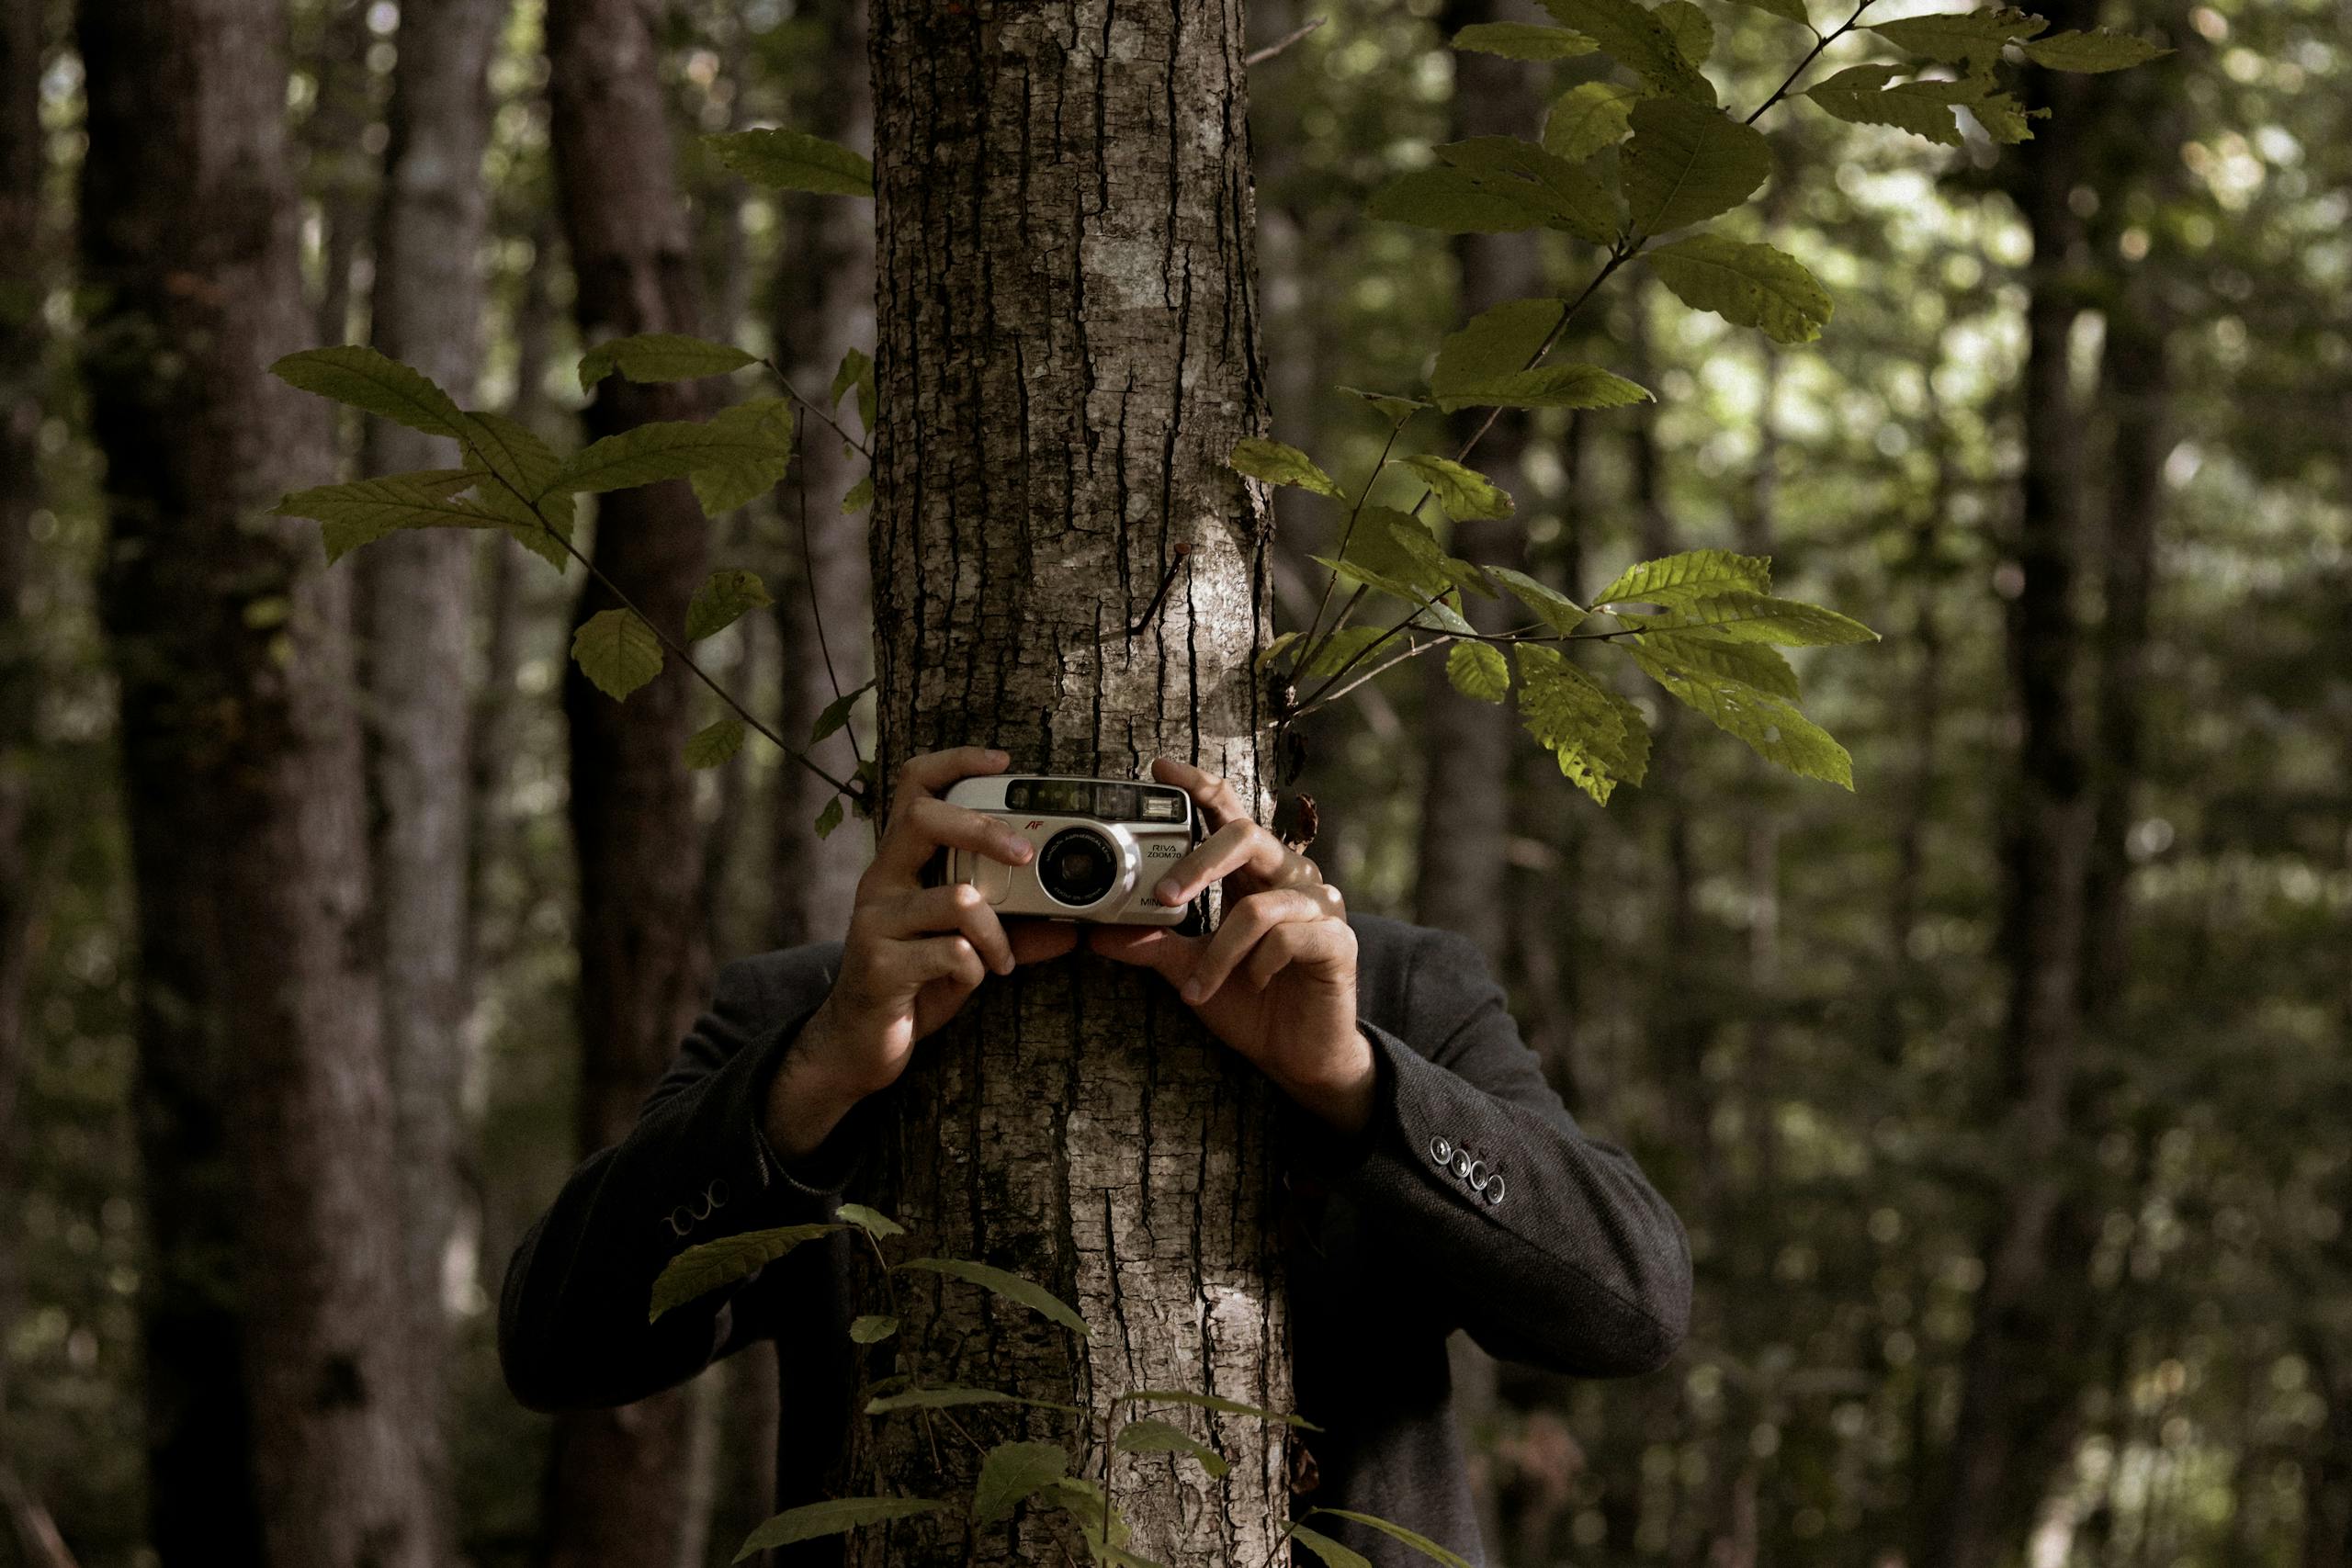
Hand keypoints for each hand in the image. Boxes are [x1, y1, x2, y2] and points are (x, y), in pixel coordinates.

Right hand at [766, 747, 1078, 1159]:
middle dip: (984, 829)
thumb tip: (1071, 928)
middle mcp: (880, 882)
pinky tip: (973, 981)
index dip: (955, 761)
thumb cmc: (912, 983)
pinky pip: (952, 952)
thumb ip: (1013, 931)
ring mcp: (875, 922)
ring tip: (1001, 959)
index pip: (912, 786)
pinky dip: (978, 967)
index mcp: (899, 864)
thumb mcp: (967, 949)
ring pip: (955, 898)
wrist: (857, 1044)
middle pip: (924, 819)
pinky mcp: (880, 966)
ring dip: (996, 932)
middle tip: (1025, 854)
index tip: (1002, 760)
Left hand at [1087, 757, 1373, 1133]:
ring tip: (1197, 988)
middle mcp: (1289, 877)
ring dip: (1219, 954)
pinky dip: (1255, 966)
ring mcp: (1319, 906)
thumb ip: (1151, 946)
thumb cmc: (1248, 1003)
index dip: (1198, 787)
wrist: (1298, 1056)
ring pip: (1259, 906)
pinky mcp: (1337, 940)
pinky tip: (1252, 986)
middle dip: (1200, 863)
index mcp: (1253, 874)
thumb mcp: (1189, 970)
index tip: (1159, 769)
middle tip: (1164, 897)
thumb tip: (1096, 931)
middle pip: (1247, 836)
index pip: (1228, 814)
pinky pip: (1286, 938)